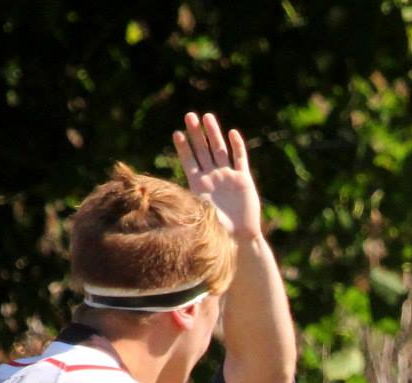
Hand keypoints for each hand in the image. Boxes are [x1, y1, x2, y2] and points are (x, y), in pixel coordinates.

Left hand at [173, 113, 260, 242]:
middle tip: (190, 116)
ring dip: (213, 134)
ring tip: (207, 117)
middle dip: (196, 133)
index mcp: (199, 185)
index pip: (189, 161)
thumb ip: (189, 207)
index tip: (177, 133)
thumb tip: (168, 207)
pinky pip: (240, 160)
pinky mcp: (244, 180)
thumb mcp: (199, 217)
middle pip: (202, 150)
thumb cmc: (218, 232)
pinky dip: (237, 147)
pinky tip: (232, 133)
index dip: (183, 148)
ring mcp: (228, 177)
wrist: (240, 238)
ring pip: (219, 150)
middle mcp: (212, 178)